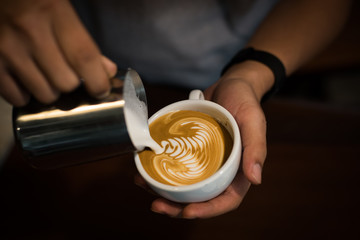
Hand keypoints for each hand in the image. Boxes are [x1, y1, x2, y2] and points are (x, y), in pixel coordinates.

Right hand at [0, 0, 116, 105]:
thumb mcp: (60, 6)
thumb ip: (84, 38)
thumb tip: (107, 70)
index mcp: (53, 11)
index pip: (84, 57)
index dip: (98, 81)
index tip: (102, 90)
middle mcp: (29, 30)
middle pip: (66, 82)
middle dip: (73, 83)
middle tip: (68, 72)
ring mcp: (6, 47)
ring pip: (44, 93)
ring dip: (51, 90)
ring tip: (47, 74)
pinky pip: (16, 97)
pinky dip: (26, 95)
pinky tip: (28, 80)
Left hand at [137, 61, 271, 217]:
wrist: (231, 84)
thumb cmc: (246, 101)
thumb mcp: (254, 121)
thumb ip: (256, 148)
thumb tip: (256, 180)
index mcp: (239, 171)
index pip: (226, 200)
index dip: (208, 210)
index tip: (187, 212)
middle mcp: (221, 170)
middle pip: (200, 197)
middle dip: (178, 207)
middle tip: (156, 205)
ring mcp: (204, 161)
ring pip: (184, 184)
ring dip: (164, 191)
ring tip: (144, 186)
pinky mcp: (191, 150)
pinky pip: (176, 164)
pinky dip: (160, 168)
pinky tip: (144, 168)